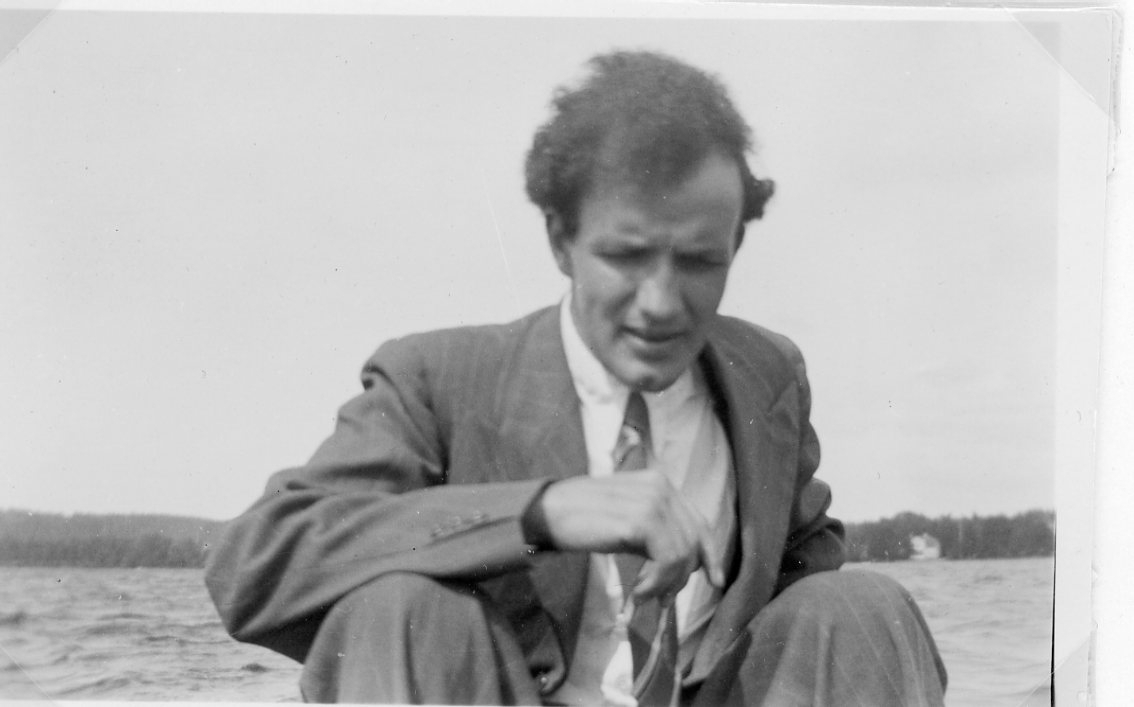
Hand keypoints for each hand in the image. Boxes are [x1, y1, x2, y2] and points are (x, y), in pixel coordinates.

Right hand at [536, 470, 725, 602]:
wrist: (547, 512)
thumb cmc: (581, 518)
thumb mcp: (627, 518)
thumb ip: (655, 529)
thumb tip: (685, 563)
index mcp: (658, 482)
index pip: (697, 520)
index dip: (709, 552)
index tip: (715, 579)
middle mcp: (660, 486)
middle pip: (692, 540)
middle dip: (682, 576)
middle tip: (662, 598)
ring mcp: (652, 502)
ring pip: (682, 553)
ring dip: (666, 583)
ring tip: (644, 595)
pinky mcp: (641, 521)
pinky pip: (667, 560)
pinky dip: (656, 582)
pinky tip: (637, 592)